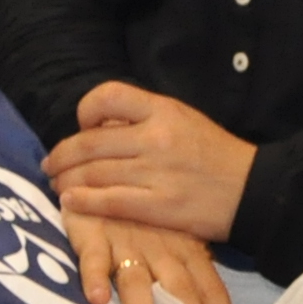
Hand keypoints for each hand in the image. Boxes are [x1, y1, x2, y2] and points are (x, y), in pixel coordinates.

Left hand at [45, 79, 253, 245]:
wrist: (252, 189)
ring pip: (94, 173)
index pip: (108, 96)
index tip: (81, 127)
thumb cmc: (214, 154)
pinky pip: (109, 202)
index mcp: (164, 109)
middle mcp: (156, 137)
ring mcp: (157, 173)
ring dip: (66, 181)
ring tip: (57, 187)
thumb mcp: (183, 120)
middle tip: (51, 165)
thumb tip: (101, 127)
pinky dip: (83, 202)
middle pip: (91, 142)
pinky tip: (70, 203)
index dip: (86, 111)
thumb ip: (145, 120)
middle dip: (62, 155)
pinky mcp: (160, 207)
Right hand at [60, 206, 231, 303]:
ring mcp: (128, 243)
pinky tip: (97, 299)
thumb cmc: (146, 213)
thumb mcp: (179, 235)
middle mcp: (161, 249)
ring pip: (135, 280)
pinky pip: (94, 259)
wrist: (108, 169)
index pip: (208, 283)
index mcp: (186, 247)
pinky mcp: (95, 236)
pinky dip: (94, 278)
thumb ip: (195, 268)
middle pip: (177, 288)